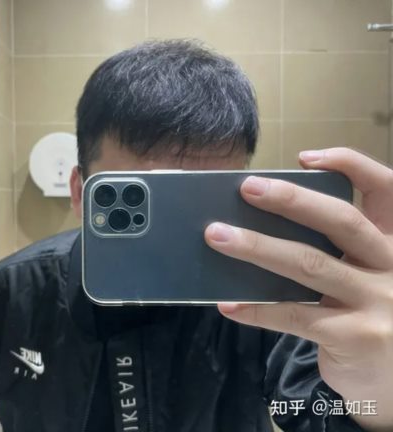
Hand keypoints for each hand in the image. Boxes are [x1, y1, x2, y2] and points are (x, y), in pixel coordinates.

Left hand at [204, 148, 392, 430]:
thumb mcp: (368, 278)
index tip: (305, 157)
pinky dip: (256, 310)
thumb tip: (263, 229)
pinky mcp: (355, 336)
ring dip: (257, 247)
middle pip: (341, 221)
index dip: (351, 165)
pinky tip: (228, 305)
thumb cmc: (372, 319)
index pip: (385, 189)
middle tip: (247, 187)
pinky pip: (294, 316)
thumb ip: (336, 254)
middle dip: (291, 199)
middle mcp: (392, 266)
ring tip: (218, 235)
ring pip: (309, 264)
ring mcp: (376, 301)